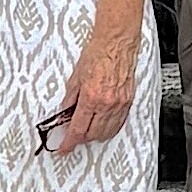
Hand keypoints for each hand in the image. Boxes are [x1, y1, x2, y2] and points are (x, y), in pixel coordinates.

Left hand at [48, 13, 142, 150]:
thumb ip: (70, 98)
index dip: (69, 142)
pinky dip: (109, 128)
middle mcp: (106, 103)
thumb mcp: (76, 76)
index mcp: (91, 97)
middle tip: (74, 136)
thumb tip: (64, 113)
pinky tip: (103, 126)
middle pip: (92, 134)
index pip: (78, 129)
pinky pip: (119, 123)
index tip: (64, 148)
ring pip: (107, 132)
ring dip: (95, 135)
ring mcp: (119, 103)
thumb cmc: (98, 53)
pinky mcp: (128, 101)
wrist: (117, 42)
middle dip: (81, 139)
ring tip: (87, 131)